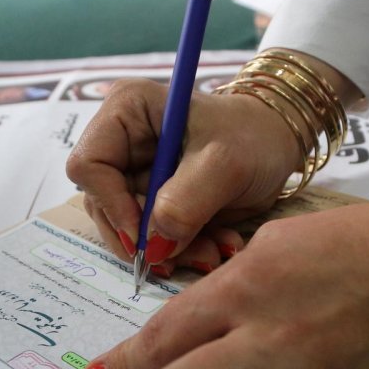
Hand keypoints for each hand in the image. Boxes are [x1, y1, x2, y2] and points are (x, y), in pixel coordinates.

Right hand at [66, 78, 300, 272]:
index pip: (89, 165)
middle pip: (103, 204)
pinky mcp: (152, 200)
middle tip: (185, 257)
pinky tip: (216, 246)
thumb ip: (185, 203)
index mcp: (126, 112)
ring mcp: (136, 173)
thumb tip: (153, 245)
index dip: (111, 203)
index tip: (144, 236)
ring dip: (168, 249)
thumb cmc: (254, 135)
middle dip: (144, 237)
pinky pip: (152, 237)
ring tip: (212, 253)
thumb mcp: (225, 164)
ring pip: (127, 228)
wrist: (279, 145)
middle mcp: (122, 142)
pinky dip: (182, 250)